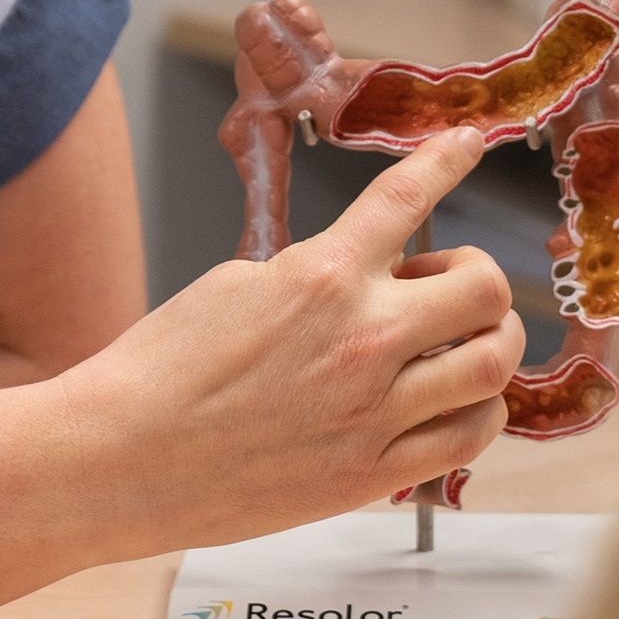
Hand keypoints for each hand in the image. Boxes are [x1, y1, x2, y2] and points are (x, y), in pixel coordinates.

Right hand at [56, 128, 518, 554]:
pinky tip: (446, 402)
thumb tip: (353, 278)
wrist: (124, 456)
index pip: (406, 198)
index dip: (446, 162)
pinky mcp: (374, 474)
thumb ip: (309, 274)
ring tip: (448, 347)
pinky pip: (470, 436)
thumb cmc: (160, 370)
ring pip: (493, 365)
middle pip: (485, 289)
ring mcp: (375, 411)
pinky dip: (475, 410)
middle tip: (436, 286)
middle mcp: (362, 338)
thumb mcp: (233, 285)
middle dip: (474, 275)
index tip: (466, 143)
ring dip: (485, 343)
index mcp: (319, 276)